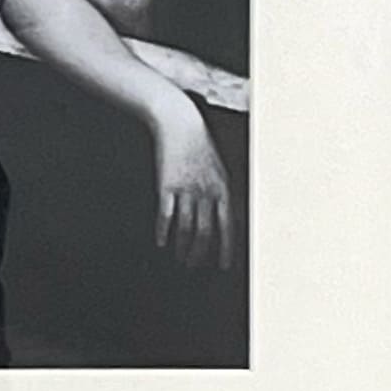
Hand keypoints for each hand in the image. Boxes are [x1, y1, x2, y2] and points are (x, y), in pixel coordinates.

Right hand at [149, 97, 233, 269]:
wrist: (179, 125)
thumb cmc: (201, 148)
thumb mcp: (220, 170)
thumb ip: (223, 195)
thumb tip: (229, 219)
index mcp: (222, 188)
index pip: (227, 226)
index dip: (226, 248)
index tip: (224, 265)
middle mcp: (205, 191)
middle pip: (205, 231)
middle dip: (200, 253)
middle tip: (194, 266)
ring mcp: (186, 189)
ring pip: (186, 227)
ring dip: (183, 247)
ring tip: (180, 258)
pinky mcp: (166, 186)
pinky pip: (166, 215)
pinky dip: (163, 231)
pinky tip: (161, 242)